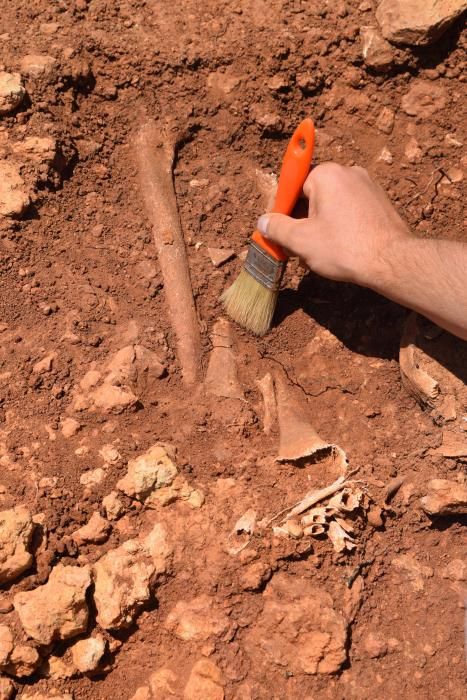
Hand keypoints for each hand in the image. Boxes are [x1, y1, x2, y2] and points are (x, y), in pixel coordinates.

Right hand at [257, 162, 410, 287]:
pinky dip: (341, 225)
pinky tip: (341, 248)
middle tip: (298, 246)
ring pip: (332, 204)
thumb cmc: (345, 248)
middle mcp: (348, 172)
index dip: (281, 210)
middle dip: (302, 219)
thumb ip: (277, 228)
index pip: (292, 186)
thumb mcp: (301, 240)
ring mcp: (367, 185)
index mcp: (326, 174)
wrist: (392, 261)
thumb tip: (264, 222)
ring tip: (321, 251)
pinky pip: (350, 210)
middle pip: (312, 194)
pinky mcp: (379, 201)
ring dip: (321, 224)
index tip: (277, 230)